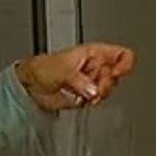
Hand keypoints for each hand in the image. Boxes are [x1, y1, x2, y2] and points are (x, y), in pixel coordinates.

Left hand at [15, 43, 135, 110]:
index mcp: (95, 53)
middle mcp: (96, 66)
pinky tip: (83, 98)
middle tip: (94, 86)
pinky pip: (99, 100)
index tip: (115, 74)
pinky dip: (93, 102)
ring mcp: (93, 81)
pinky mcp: (88, 95)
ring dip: (99, 94)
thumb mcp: (64, 69)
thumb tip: (94, 90)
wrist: (31, 86)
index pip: (122, 54)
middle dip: (106, 84)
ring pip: (109, 89)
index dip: (124, 64)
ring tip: (85, 93)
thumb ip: (81, 80)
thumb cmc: (43, 68)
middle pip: (117, 75)